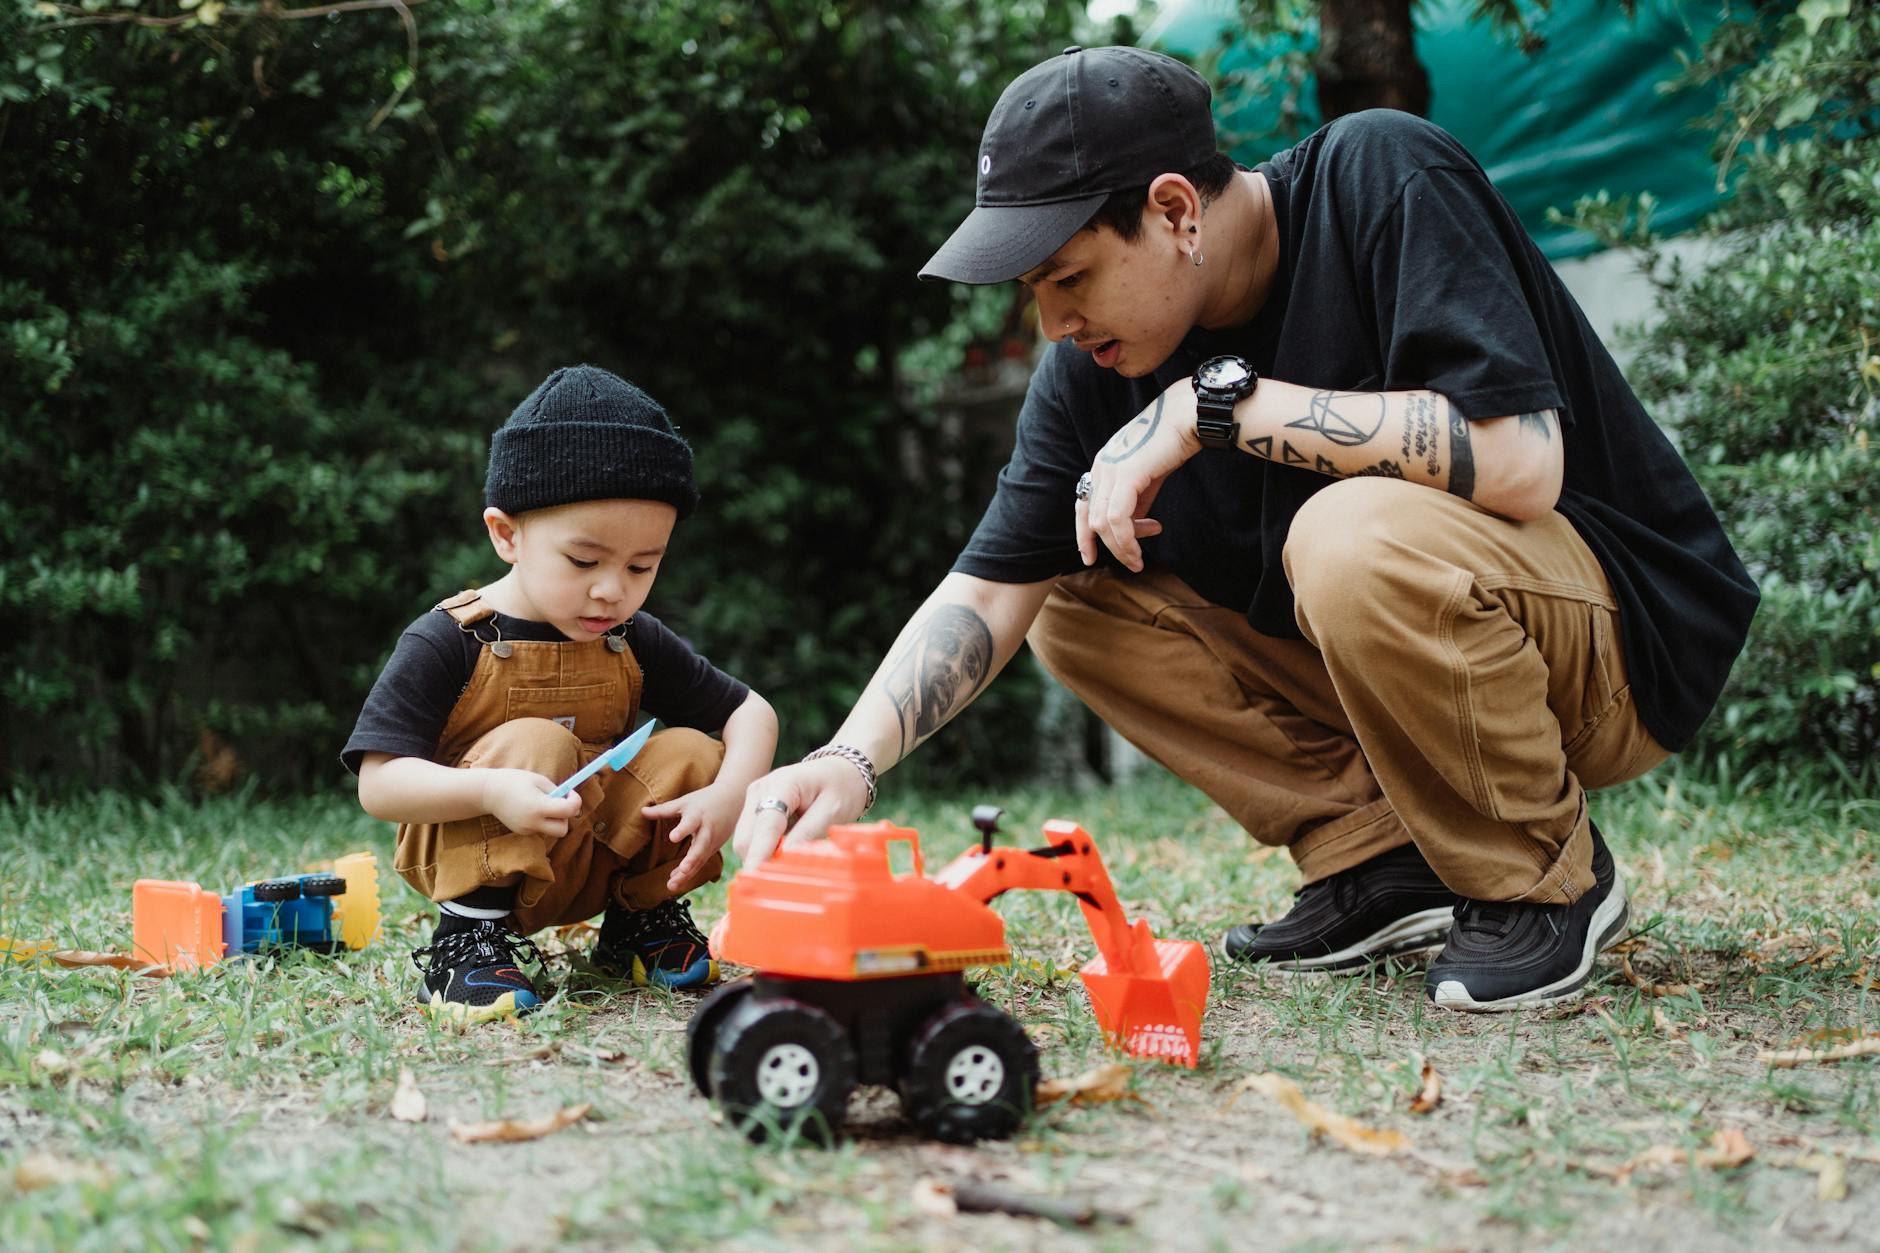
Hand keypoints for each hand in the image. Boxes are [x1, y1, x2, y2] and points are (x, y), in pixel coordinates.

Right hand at [479, 769, 582, 837]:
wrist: (488, 792)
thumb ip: (556, 792)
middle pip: (563, 830)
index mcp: (538, 807)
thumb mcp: (538, 780)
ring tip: (542, 802)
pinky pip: (541, 828)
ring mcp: (527, 830)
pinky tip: (531, 808)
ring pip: (552, 830)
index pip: (568, 811)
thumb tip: (571, 801)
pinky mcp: (523, 832)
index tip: (571, 792)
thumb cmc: (514, 781)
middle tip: (561, 803)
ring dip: (554, 818)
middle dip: (566, 817)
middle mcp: (533, 823)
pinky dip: (543, 820)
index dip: (575, 801)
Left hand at [643, 782, 742, 891]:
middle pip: (700, 846)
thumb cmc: (704, 800)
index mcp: (697, 815)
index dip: (682, 830)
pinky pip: (701, 863)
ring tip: (672, 885)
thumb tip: (642, 811)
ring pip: (700, 859)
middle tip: (682, 870)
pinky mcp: (714, 849)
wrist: (732, 799)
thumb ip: (663, 810)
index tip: (673, 837)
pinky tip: (675, 880)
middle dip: (692, 859)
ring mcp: (712, 841)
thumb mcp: (684, 802)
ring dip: (687, 873)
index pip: (690, 823)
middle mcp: (707, 830)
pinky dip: (689, 873)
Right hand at [729, 758, 869, 870]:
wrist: (840, 770)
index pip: (765, 826)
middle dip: (762, 859)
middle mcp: (760, 789)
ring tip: (794, 850)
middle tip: (790, 870)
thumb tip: (783, 857)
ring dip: (764, 854)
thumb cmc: (841, 788)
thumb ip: (808, 833)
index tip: (754, 878)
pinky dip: (766, 847)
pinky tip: (786, 844)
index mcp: (782, 784)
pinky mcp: (754, 807)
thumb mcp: (833, 811)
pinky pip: (752, 837)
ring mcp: (754, 797)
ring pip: (746, 840)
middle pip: (746, 838)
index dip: (758, 854)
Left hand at [1075, 377, 1201, 571]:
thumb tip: (1132, 528)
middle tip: (1134, 561)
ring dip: (1121, 548)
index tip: (1090, 557)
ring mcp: (1110, 470)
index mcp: (1102, 466)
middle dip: (1111, 546)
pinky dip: (1127, 540)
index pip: (1083, 506)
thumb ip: (1136, 502)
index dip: (1083, 535)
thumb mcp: (1147, 478)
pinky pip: (1118, 519)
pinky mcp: (1126, 475)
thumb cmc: (1171, 443)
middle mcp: (1100, 467)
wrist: (1187, 417)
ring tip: (1138, 560)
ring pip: (1103, 524)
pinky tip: (1140, 549)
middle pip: (1092, 520)